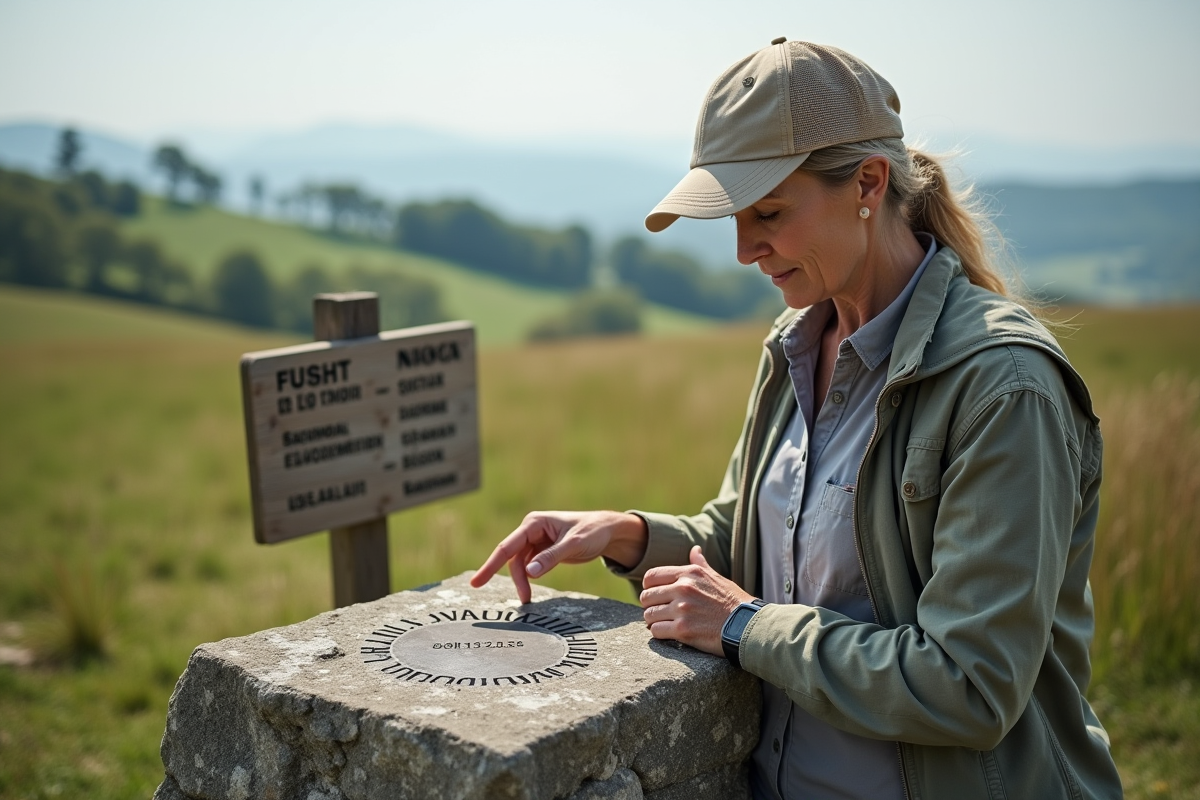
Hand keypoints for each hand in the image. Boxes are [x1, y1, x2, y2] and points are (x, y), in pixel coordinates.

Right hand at [470, 510, 647, 603]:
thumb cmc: (592, 531)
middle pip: (513, 558)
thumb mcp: (573, 544)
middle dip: (515, 579)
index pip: (508, 546)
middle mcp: (532, 530)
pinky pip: (530, 566)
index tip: (476, 582)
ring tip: (528, 599)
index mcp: (534, 523)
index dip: (491, 565)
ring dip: (523, 581)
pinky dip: (529, 578)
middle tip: (521, 601)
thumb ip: (551, 558)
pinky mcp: (543, 550)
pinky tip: (531, 590)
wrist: (608, 531)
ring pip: (520, 564)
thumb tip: (529, 572)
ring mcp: (536, 541)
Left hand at [640, 546, 752, 655]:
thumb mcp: (717, 578)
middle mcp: (683, 588)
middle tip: (659, 612)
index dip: (649, 588)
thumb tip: (695, 550)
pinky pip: (656, 631)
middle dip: (650, 605)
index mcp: (689, 573)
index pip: (651, 576)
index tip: (655, 596)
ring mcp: (682, 609)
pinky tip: (669, 633)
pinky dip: (659, 633)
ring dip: (654, 621)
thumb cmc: (734, 602)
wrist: (747, 626)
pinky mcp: (683, 630)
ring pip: (649, 615)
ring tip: (664, 623)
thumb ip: (700, 564)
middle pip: (647, 597)